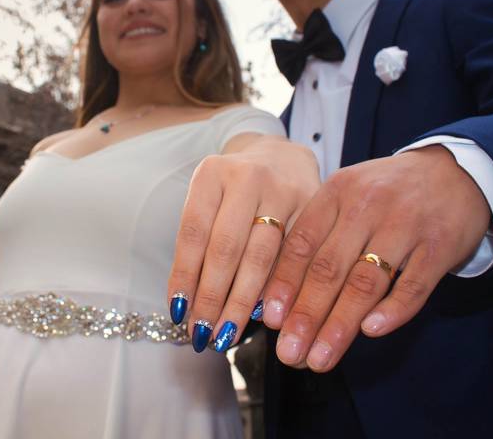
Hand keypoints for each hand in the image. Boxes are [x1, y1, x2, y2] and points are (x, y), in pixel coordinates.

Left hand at [166, 135, 319, 351]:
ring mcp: (283, 189)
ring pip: (262, 256)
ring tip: (227, 334)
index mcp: (211, 174)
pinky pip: (293, 257)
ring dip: (242, 302)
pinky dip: (276, 290)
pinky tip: (264, 316)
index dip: (185, 276)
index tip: (178, 314)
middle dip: (212, 298)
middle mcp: (247, 177)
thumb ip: (200, 245)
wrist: (281, 157)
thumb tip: (189, 308)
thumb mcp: (209, 202)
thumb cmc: (234, 191)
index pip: (193, 232)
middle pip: (227, 248)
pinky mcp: (313, 205)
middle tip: (202, 335)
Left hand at [264, 145, 490, 370]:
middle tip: (290, 352)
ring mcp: (406, 224)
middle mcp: (367, 205)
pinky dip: (392, 311)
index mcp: (337, 192)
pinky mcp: (440, 244)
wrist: (454, 170)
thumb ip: (317, 235)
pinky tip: (370, 332)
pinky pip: (414, 284)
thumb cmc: (387, 193)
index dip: (283, 284)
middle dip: (306, 315)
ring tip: (320, 358)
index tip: (270, 321)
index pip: (302, 243)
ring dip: (340, 325)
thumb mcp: (347, 197)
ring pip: (366, 282)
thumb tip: (278, 294)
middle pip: (329, 268)